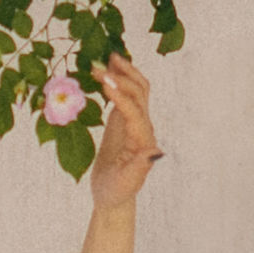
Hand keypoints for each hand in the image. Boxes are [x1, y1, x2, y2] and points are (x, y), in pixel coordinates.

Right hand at [87, 53, 162, 212]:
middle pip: (139, 94)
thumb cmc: (115, 191)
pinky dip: (119, 79)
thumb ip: (140, 168)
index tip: (104, 81)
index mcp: (142, 141)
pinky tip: (106, 69)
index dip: (121, 95)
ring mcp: (135, 121)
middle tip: (97, 67)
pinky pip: (126, 94)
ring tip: (109, 56)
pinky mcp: (124, 120)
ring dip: (125, 72)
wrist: (113, 196)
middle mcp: (143, 127)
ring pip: (137, 89)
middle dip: (121, 78)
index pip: (135, 111)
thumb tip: (156, 151)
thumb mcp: (125, 183)